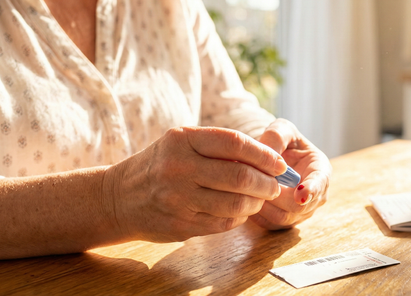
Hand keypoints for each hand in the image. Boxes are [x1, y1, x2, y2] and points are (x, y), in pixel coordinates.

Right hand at [105, 127, 287, 241]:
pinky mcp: (180, 224)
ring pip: (236, 203)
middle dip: (266, 183)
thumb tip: (269, 159)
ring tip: (259, 198)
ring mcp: (178, 198)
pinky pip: (224, 222)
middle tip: (274, 185)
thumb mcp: (181, 144)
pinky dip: (240, 217)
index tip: (279, 163)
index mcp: (182, 139)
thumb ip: (219, 148)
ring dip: (256, 202)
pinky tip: (240, 210)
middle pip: (240, 176)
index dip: (264, 154)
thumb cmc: (160, 165)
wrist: (119, 197)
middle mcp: (179, 167)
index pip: (235, 143)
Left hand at [249, 119, 331, 229]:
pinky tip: (246, 198)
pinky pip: (271, 225)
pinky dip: (257, 214)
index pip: (320, 184)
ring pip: (283, 218)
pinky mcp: (285, 221)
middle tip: (255, 182)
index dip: (311, 190)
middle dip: (275, 196)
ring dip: (264, 205)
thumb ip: (277, 136)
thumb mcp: (282, 130)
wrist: (272, 157)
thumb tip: (268, 156)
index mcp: (320, 170)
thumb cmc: (281, 140)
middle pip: (298, 207)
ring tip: (248, 188)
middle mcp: (315, 195)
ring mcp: (302, 212)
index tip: (300, 194)